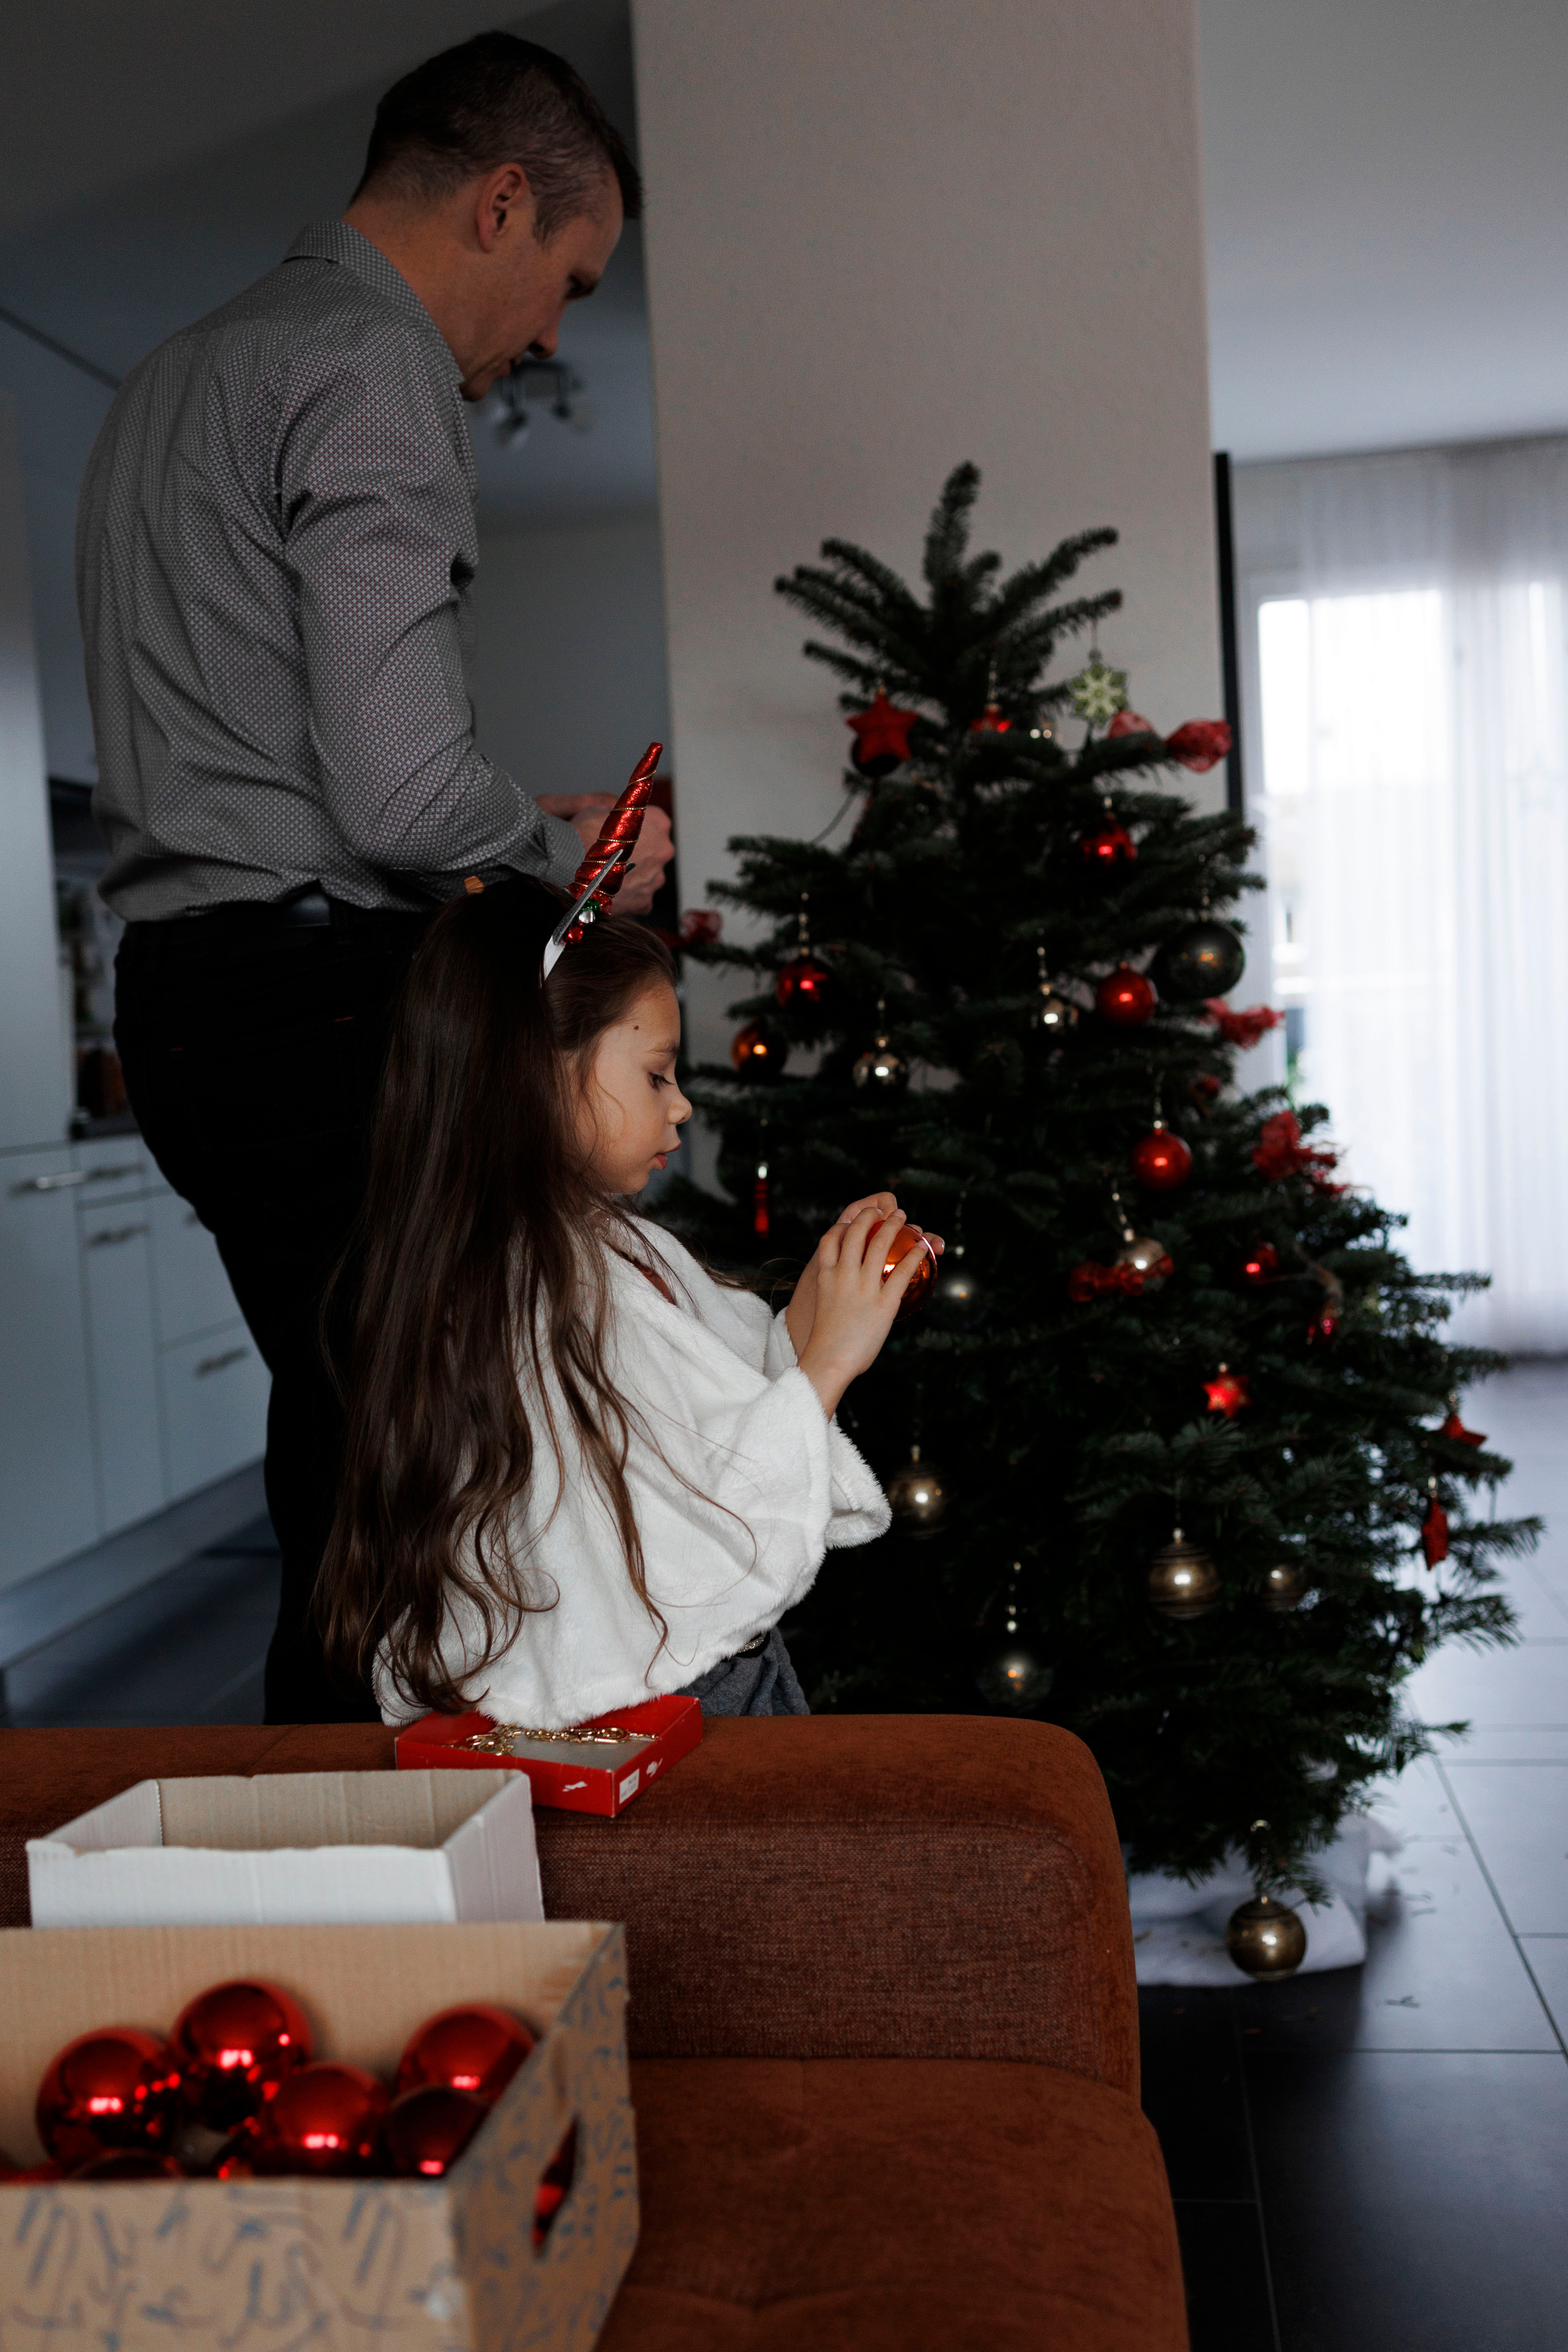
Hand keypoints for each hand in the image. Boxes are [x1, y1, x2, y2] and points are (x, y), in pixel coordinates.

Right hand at [537, 794, 673, 915]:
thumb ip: (620, 812)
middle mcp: (664, 850)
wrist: (567, 865)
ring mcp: (656, 879)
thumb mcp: (601, 808)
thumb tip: (622, 816)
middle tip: (614, 856)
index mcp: (658, 823)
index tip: (624, 833)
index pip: (656, 822)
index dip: (637, 828)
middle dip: (640, 854)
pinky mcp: (646, 902)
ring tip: (609, 876)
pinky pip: (640, 898)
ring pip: (648, 876)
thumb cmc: (582, 833)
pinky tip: (610, 891)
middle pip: (655, 851)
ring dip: (634, 876)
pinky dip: (628, 896)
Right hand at [797, 1208, 927, 1420]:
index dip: (842, 1225)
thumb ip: (835, 1288)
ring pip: (880, 1244)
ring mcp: (864, 1286)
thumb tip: (850, 1286)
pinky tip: (921, 1248)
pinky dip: (914, 1255)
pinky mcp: (884, 1302)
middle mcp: (843, 1275)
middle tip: (882, 1211)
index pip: (830, 1238)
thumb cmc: (827, 1340)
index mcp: (826, 1276)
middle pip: (855, 1233)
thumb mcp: (824, 1304)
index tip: (852, 1221)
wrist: (829, 1360)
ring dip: (893, 1226)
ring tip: (903, 1217)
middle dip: (869, 1216)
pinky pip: (903, 1271)